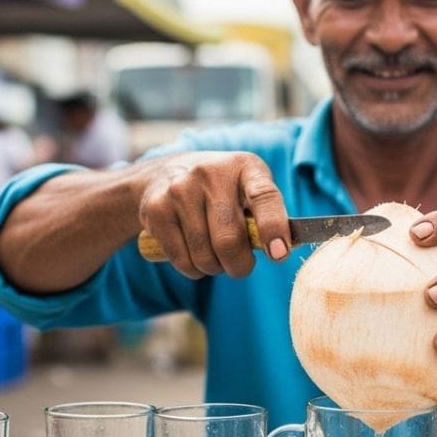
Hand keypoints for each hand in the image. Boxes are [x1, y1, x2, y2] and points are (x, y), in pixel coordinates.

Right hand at [138, 151, 290, 278]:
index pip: (264, 196)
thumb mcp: (245, 189)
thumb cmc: (220, 191)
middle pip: (229, 241)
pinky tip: (193, 252)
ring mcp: (179, 190)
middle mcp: (210, 173)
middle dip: (239, 266)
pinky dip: (193, 269)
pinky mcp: (156, 210)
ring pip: (205, 257)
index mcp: (245, 167)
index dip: (273, 227)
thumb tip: (280, 251)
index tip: (279, 254)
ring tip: (214, 255)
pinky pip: (182, 261)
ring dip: (214, 268)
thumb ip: (264, 215)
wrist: (163, 174)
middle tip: (240, 266)